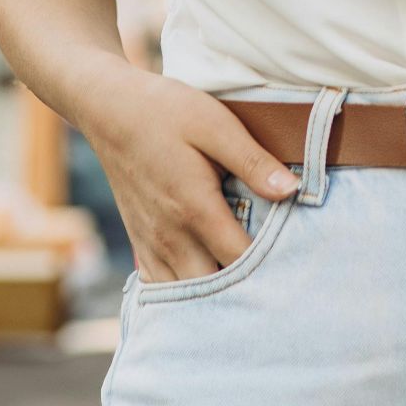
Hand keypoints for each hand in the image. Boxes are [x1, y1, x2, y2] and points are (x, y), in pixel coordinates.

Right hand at [80, 69, 300, 284]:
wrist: (108, 110)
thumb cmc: (165, 111)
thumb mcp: (215, 124)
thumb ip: (253, 161)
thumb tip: (293, 190)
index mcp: (194, 208)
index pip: (240, 261)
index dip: (272, 266)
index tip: (296, 259)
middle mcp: (170, 236)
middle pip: (213, 290)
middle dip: (246, 288)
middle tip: (277, 274)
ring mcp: (151, 243)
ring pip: (185, 295)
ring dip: (216, 294)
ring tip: (247, 281)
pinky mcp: (140, 242)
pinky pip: (162, 287)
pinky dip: (187, 291)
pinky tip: (210, 276)